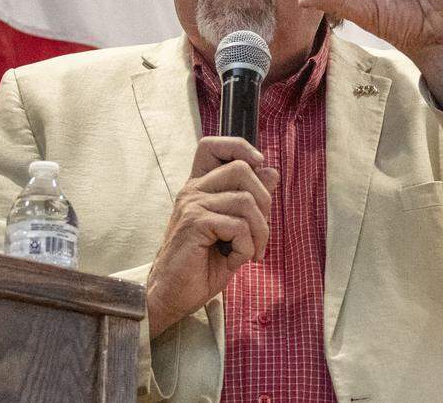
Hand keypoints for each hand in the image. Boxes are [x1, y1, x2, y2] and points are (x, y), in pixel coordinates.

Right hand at [146, 136, 278, 336]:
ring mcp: (192, 205)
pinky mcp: (194, 223)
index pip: (213, 146)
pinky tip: (237, 260)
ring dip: (260, 231)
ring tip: (252, 252)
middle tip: (261, 232)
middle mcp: (194, 191)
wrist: (171, 296)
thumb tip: (272, 171)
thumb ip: (250, 201)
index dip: (240, 147)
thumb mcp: (234, 232)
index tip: (259, 166)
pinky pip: (238, 226)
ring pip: (246, 200)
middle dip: (265, 200)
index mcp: (200, 188)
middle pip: (242, 168)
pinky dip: (246, 247)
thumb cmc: (200, 267)